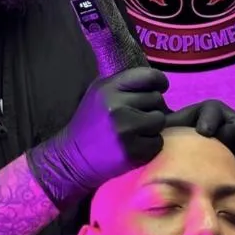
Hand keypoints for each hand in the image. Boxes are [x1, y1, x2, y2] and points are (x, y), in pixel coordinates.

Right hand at [27, 67, 169, 206]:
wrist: (74, 157)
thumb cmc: (91, 122)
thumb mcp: (99, 93)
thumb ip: (124, 83)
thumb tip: (156, 79)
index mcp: (109, 88)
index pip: (149, 76)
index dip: (159, 82)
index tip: (159, 88)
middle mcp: (117, 107)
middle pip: (157, 99)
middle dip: (151, 107)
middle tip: (137, 116)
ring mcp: (126, 130)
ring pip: (160, 120)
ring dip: (152, 127)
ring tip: (136, 131)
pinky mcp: (133, 152)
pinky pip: (158, 142)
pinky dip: (151, 145)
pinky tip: (135, 145)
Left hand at [164, 99, 234, 176]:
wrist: (184, 150)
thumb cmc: (173, 138)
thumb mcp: (166, 130)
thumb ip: (163, 128)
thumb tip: (155, 133)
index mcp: (209, 110)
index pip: (214, 111)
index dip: (210, 120)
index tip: (203, 132)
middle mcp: (229, 120)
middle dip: (228, 140)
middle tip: (217, 155)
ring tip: (224, 169)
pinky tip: (232, 176)